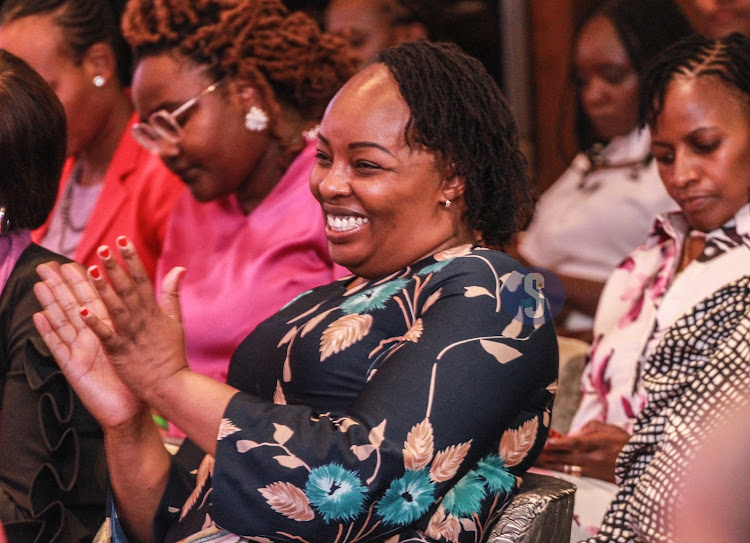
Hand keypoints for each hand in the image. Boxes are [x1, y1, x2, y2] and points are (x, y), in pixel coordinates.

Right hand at [33, 260, 144, 428]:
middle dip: (61, 285)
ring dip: (51, 303)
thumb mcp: (144, 339)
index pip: (95, 299)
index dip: (85, 281)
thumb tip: (151, 294)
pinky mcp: (74, 366)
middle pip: (74, 305)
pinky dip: (49, 332)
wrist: (133, 405)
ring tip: (40, 283)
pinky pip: (59, 347)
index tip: (75, 260)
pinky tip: (39, 316)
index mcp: (109, 328)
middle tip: (48, 264)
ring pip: (63, 321)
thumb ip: (147, 314)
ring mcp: (80, 351)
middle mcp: (91, 337)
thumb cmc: (138, 373)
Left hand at [75, 237, 188, 406]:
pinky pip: (106, 335)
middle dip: (116, 268)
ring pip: (116, 308)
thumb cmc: (171, 354)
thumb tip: (178, 269)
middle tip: (103, 248)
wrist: (171, 385)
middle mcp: (142, 320)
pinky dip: (95, 323)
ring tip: (91, 270)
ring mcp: (131, 336)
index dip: (132, 259)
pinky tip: (82, 310)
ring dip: (104, 289)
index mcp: (154, 311)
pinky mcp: (120, 352)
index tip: (122, 241)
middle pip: (128, 289)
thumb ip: (172, 294)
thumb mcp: (175, 321)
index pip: (143, 279)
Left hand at [536, 421, 629, 481]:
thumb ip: (588, 428)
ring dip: (550, 464)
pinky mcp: (593, 477)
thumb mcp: (608, 428)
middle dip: (548, 455)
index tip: (547, 443)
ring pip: (567, 467)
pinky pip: (572, 474)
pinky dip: (559, 470)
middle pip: (567, 457)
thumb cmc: (622, 441)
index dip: (561, 444)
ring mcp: (593, 469)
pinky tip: (548, 468)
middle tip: (532, 452)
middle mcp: (595, 458)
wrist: (640, 463)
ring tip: (535, 461)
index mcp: (600, 443)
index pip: (577, 443)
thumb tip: (571, 434)